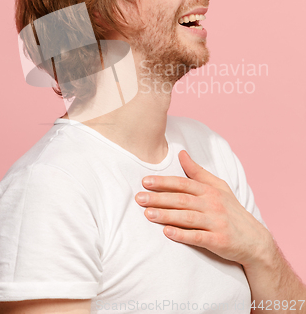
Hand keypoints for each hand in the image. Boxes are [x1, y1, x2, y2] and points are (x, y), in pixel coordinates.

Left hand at [135, 150, 271, 267]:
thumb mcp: (219, 187)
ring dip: (166, 215)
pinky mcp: (219, 241)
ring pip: (187, 217)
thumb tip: (180, 153)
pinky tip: (167, 232)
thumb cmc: (232, 211)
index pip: (183, 183)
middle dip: (159, 198)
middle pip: (182, 199)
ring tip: (147, 214)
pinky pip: (197, 237)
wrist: (255, 240)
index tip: (145, 181)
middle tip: (139, 198)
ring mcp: (216, 223)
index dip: (164, 182)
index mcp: (210, 190)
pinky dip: (182, 235)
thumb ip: (197, 171)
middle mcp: (213, 204)